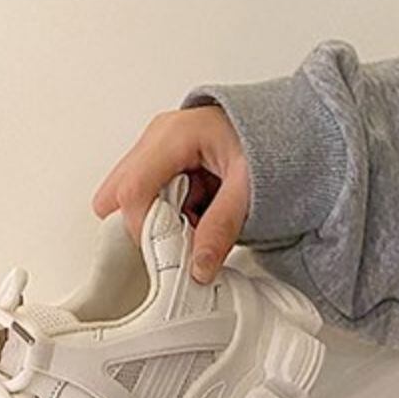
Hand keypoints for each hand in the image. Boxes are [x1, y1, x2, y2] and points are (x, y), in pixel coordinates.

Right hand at [93, 103, 248, 283]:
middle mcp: (157, 140)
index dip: (144, 231)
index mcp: (174, 135)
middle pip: (118, 196)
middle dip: (144, 228)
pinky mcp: (160, 167)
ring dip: (157, 225)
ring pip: (128, 203)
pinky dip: (167, 219)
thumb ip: (222, 227)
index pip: (133, 190)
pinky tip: (195, 213)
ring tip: (196, 220)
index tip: (170, 253)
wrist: (281, 130)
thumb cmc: (265, 143)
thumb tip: (198, 267)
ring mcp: (155, 152)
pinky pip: (146, 203)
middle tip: (181, 235)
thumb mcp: (249, 187)